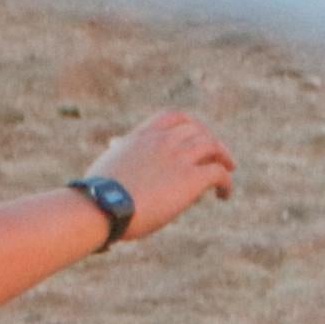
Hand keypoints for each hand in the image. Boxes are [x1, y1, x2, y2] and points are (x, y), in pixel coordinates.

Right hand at [89, 109, 234, 239]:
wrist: (102, 206)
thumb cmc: (97, 193)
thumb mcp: (108, 162)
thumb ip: (119, 150)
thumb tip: (116, 144)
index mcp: (142, 136)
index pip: (173, 117)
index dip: (190, 125)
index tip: (196, 136)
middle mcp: (163, 141)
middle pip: (198, 130)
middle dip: (211, 141)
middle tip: (218, 156)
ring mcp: (178, 158)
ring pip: (213, 146)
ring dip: (224, 158)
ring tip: (227, 172)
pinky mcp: (190, 179)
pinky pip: (218, 173)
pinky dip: (226, 182)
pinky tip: (224, 194)